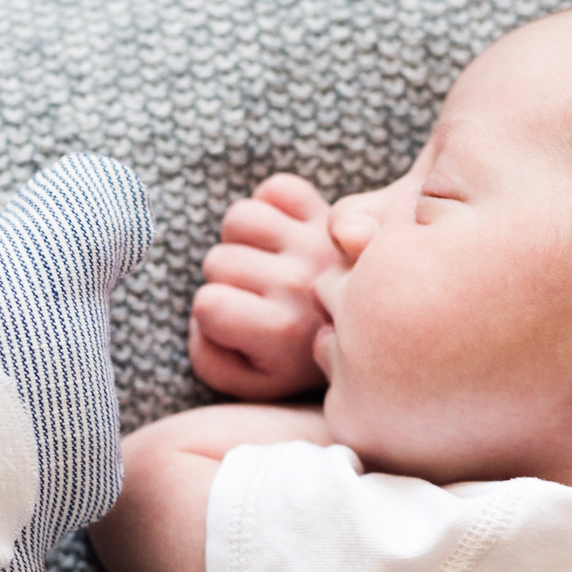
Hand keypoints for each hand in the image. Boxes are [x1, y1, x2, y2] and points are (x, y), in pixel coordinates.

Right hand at [189, 174, 339, 398]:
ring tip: (263, 263)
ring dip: (241, 240)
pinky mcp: (329, 215)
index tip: (239, 326)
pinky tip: (280, 237)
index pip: (207, 303)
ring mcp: (316, 244)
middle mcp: (301, 281)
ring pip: (241, 218)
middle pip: (218, 260)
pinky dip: (271, 205)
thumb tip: (204, 310)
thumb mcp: (253, 383)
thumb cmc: (298, 360)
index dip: (212, 315)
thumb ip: (210, 360)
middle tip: (256, 297)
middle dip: (225, 279)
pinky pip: (278, 189)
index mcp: (282, 328)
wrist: (368, 335)